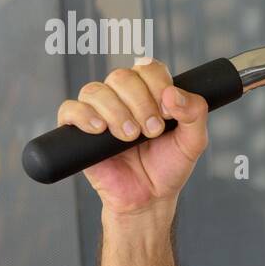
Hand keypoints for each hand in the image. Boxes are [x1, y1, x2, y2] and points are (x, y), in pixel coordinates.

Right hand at [55, 59, 209, 216]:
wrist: (149, 197)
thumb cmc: (168, 166)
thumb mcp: (193, 141)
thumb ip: (195, 114)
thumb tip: (173, 94)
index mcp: (149, 92)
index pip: (148, 68)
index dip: (158, 85)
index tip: (168, 114)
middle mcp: (121, 96)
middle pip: (121, 77)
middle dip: (140, 103)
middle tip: (151, 131)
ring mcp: (98, 112)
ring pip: (95, 91)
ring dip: (116, 112)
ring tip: (130, 137)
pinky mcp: (78, 131)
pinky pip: (69, 110)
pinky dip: (83, 116)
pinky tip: (100, 129)